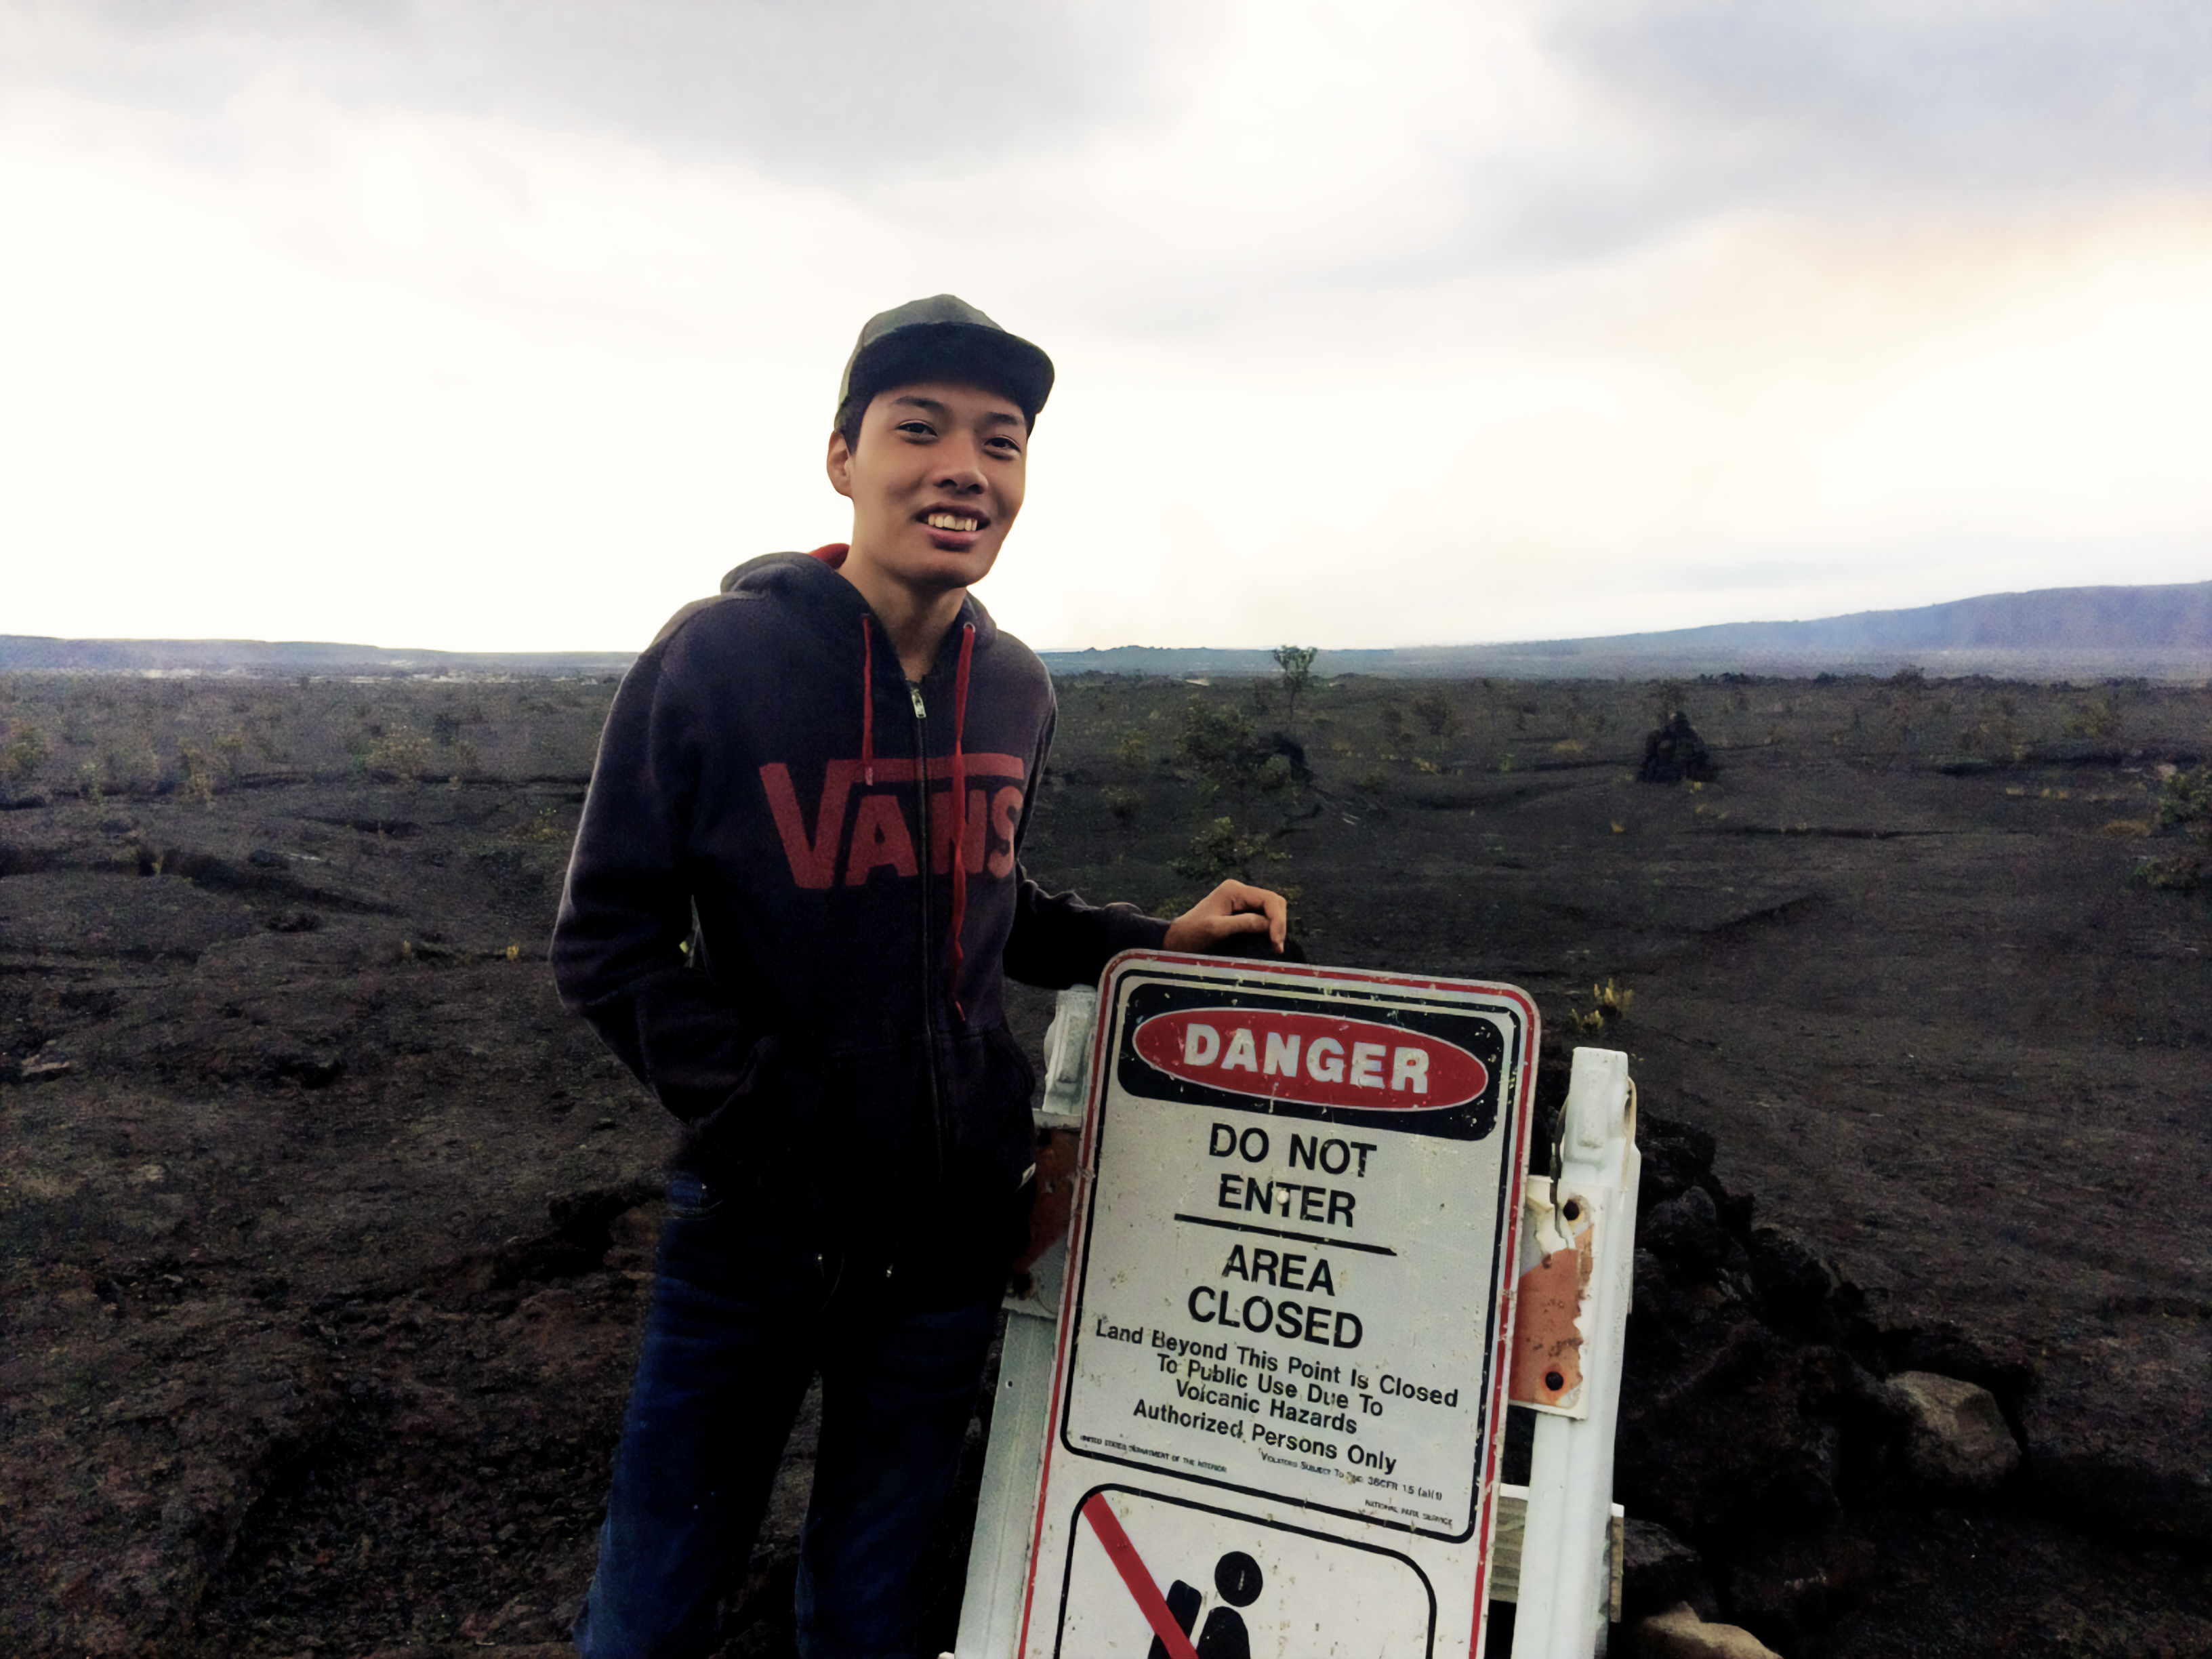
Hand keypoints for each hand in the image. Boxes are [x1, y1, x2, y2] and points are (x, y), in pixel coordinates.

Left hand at [1163, 880, 1288, 955]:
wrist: (1178, 940)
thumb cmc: (1192, 934)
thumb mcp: (1216, 929)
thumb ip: (1243, 923)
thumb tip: (1269, 925)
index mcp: (1234, 890)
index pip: (1268, 900)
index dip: (1277, 920)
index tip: (1276, 943)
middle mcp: (1240, 892)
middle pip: (1274, 903)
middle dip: (1279, 923)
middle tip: (1277, 948)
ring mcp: (1242, 901)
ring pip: (1271, 910)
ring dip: (1276, 927)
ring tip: (1275, 947)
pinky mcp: (1242, 912)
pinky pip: (1264, 917)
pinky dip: (1270, 929)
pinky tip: (1269, 943)